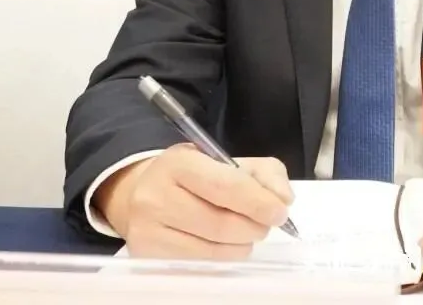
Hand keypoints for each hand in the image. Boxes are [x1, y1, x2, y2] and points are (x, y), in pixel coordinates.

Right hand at [94, 143, 293, 259]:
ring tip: (246, 231)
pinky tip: (226, 243)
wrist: (139, 193)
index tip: (280, 211)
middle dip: (255, 226)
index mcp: (179, 163)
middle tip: (266, 223)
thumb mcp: (225, 161)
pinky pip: (201, 262)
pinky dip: (225, 255)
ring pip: (214, 248)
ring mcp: (148, 229)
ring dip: (243, 244)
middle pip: (221, 223)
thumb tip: (283, 198)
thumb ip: (263, 173)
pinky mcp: (147, 255)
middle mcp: (156, 196)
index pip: (226, 186)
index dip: (258, 202)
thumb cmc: (192, 176)